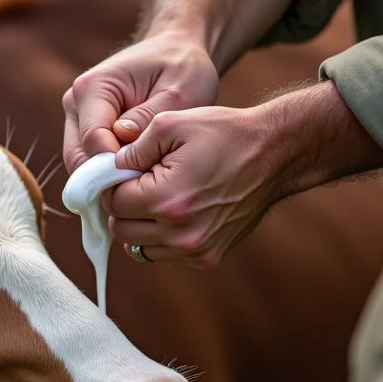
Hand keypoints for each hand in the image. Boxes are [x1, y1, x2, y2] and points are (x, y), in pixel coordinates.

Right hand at [62, 33, 217, 173]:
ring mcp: (78, 120)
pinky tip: (138, 177)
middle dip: (109, 178)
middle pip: (80, 158)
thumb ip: (150, 117)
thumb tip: (122, 138)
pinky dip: (110, 176)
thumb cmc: (181, 68)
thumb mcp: (179, 92)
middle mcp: (77, 104)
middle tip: (145, 189)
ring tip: (144, 183)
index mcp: (93, 87)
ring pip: (82, 166)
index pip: (93, 140)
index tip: (147, 179)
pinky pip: (90, 164)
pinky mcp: (86, 133)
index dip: (116, 167)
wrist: (176, 53)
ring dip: (108, 180)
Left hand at [105, 81, 382, 268]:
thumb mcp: (172, 124)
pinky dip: (160, 239)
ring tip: (158, 198)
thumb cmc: (224, 133)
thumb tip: (108, 168)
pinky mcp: (208, 257)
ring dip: (140, 225)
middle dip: (124, 206)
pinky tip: (175, 213)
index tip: (126, 171)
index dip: (113, 184)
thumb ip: (132, 148)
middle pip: (122, 229)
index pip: (113, 202)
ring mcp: (195, 250)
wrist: (274, 154)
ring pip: (138, 248)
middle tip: (141, 184)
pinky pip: (163, 256)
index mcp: (167, 200)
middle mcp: (181, 233)